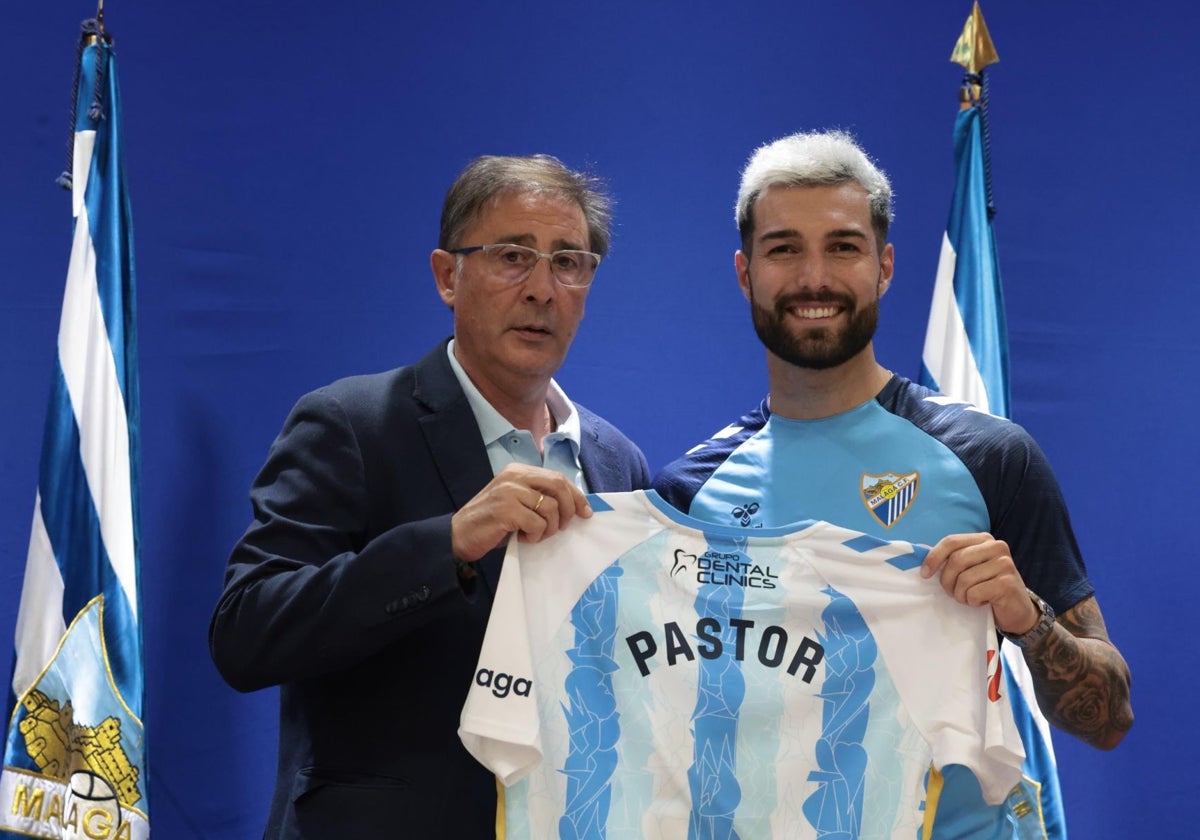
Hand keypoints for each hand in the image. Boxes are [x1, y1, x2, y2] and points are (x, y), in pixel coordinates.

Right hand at [450, 463, 591, 562]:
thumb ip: (538, 497)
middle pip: (559, 486)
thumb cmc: (491, 523)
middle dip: (568, 509)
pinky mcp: (506, 509)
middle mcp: (514, 476)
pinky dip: (535, 536)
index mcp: (518, 470)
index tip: (585, 512)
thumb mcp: (517, 503)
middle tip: (562, 527)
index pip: (557, 477)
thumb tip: (574, 506)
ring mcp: (510, 491)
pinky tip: (522, 538)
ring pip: (550, 508)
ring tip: (534, 534)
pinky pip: (537, 524)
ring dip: (549, 528)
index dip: (576, 495)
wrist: (458, 535)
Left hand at [920, 532, 1039, 635]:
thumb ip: (952, 558)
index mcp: (984, 539)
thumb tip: (922, 555)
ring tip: (968, 598)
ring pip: (964, 579)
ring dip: (960, 594)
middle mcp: (997, 547)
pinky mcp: (1007, 583)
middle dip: (947, 581)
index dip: (934, 557)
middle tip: (951, 592)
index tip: (924, 574)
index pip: (951, 541)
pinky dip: (972, 601)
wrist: (1017, 609)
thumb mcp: (970, 568)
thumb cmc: (987, 587)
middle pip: (956, 560)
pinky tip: (982, 602)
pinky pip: (975, 593)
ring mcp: (1004, 564)